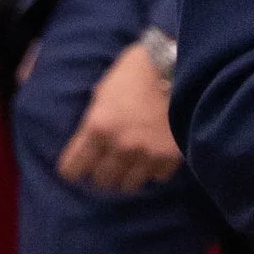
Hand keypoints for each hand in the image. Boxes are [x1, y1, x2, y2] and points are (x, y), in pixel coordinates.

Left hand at [56, 38, 180, 193]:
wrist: (181, 67)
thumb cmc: (137, 72)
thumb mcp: (105, 92)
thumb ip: (94, 120)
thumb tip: (89, 141)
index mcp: (98, 127)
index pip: (73, 169)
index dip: (74, 168)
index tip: (79, 166)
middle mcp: (120, 146)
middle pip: (102, 180)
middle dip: (101, 172)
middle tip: (107, 163)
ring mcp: (147, 154)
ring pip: (128, 185)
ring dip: (127, 175)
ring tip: (130, 164)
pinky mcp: (170, 157)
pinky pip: (156, 176)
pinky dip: (153, 169)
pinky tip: (153, 157)